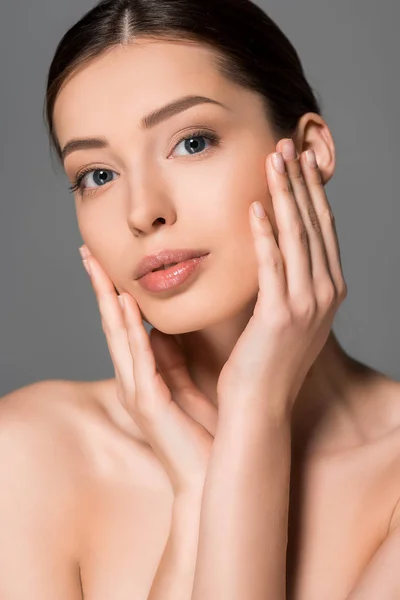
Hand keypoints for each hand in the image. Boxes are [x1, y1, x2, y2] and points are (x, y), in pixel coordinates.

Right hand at [78, 248, 217, 496]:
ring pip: (117, 335)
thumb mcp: (189, 385)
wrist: (211, 476)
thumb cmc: (203, 433)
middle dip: (100, 287)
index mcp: (144, 374)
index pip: (126, 324)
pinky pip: (139, 358)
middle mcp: (133, 379)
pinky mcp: (148, 403)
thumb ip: (177, 358)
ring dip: (107, 300)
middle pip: (112, 323)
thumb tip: (176, 326)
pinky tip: (127, 305)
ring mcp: (136, 391)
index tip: (109, 260)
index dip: (114, 291)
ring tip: (98, 267)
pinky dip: (131, 330)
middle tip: (88, 252)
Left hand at [216, 138, 347, 418]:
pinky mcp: (280, 316)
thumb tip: (272, 247)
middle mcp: (325, 294)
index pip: (321, 230)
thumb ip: (284, 282)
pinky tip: (255, 207)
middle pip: (314, 225)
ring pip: (297, 238)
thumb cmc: (264, 360)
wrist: (259, 406)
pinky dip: (265, 234)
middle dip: (300, 183)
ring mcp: (307, 306)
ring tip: (272, 161)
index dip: (311, 193)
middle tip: (286, 145)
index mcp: (327, 291)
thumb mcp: (284, 315)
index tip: (300, 162)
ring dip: (284, 196)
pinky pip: (273, 265)